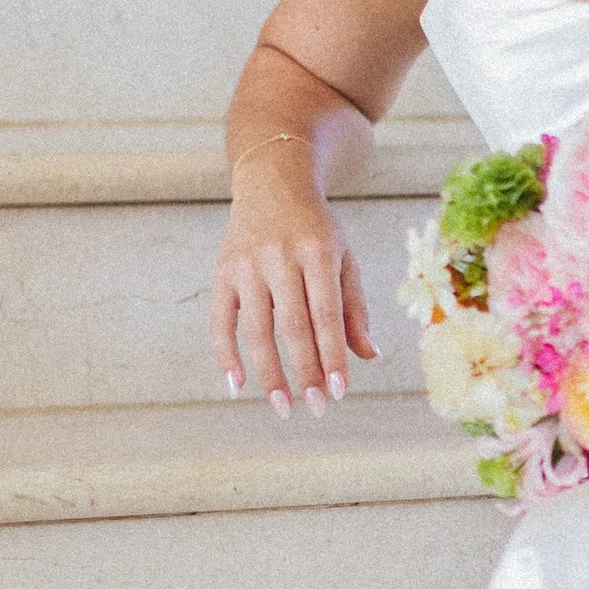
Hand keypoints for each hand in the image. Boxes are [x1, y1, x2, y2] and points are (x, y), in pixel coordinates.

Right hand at [210, 160, 379, 411]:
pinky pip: (220, 320)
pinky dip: (225, 354)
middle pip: (292, 326)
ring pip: (256, 329)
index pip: (326, 314)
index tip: (339, 391)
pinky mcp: (222, 271)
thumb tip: (369, 355)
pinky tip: (237, 385)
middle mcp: (280, 257)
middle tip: (316, 408)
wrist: (273, 181)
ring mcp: (247, 264)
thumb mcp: (344, 257)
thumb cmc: (317, 229)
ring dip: (269, 373)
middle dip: (305, 371)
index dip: (332, 355)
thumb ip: (354, 308)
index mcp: (318, 252)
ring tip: (284, 405)